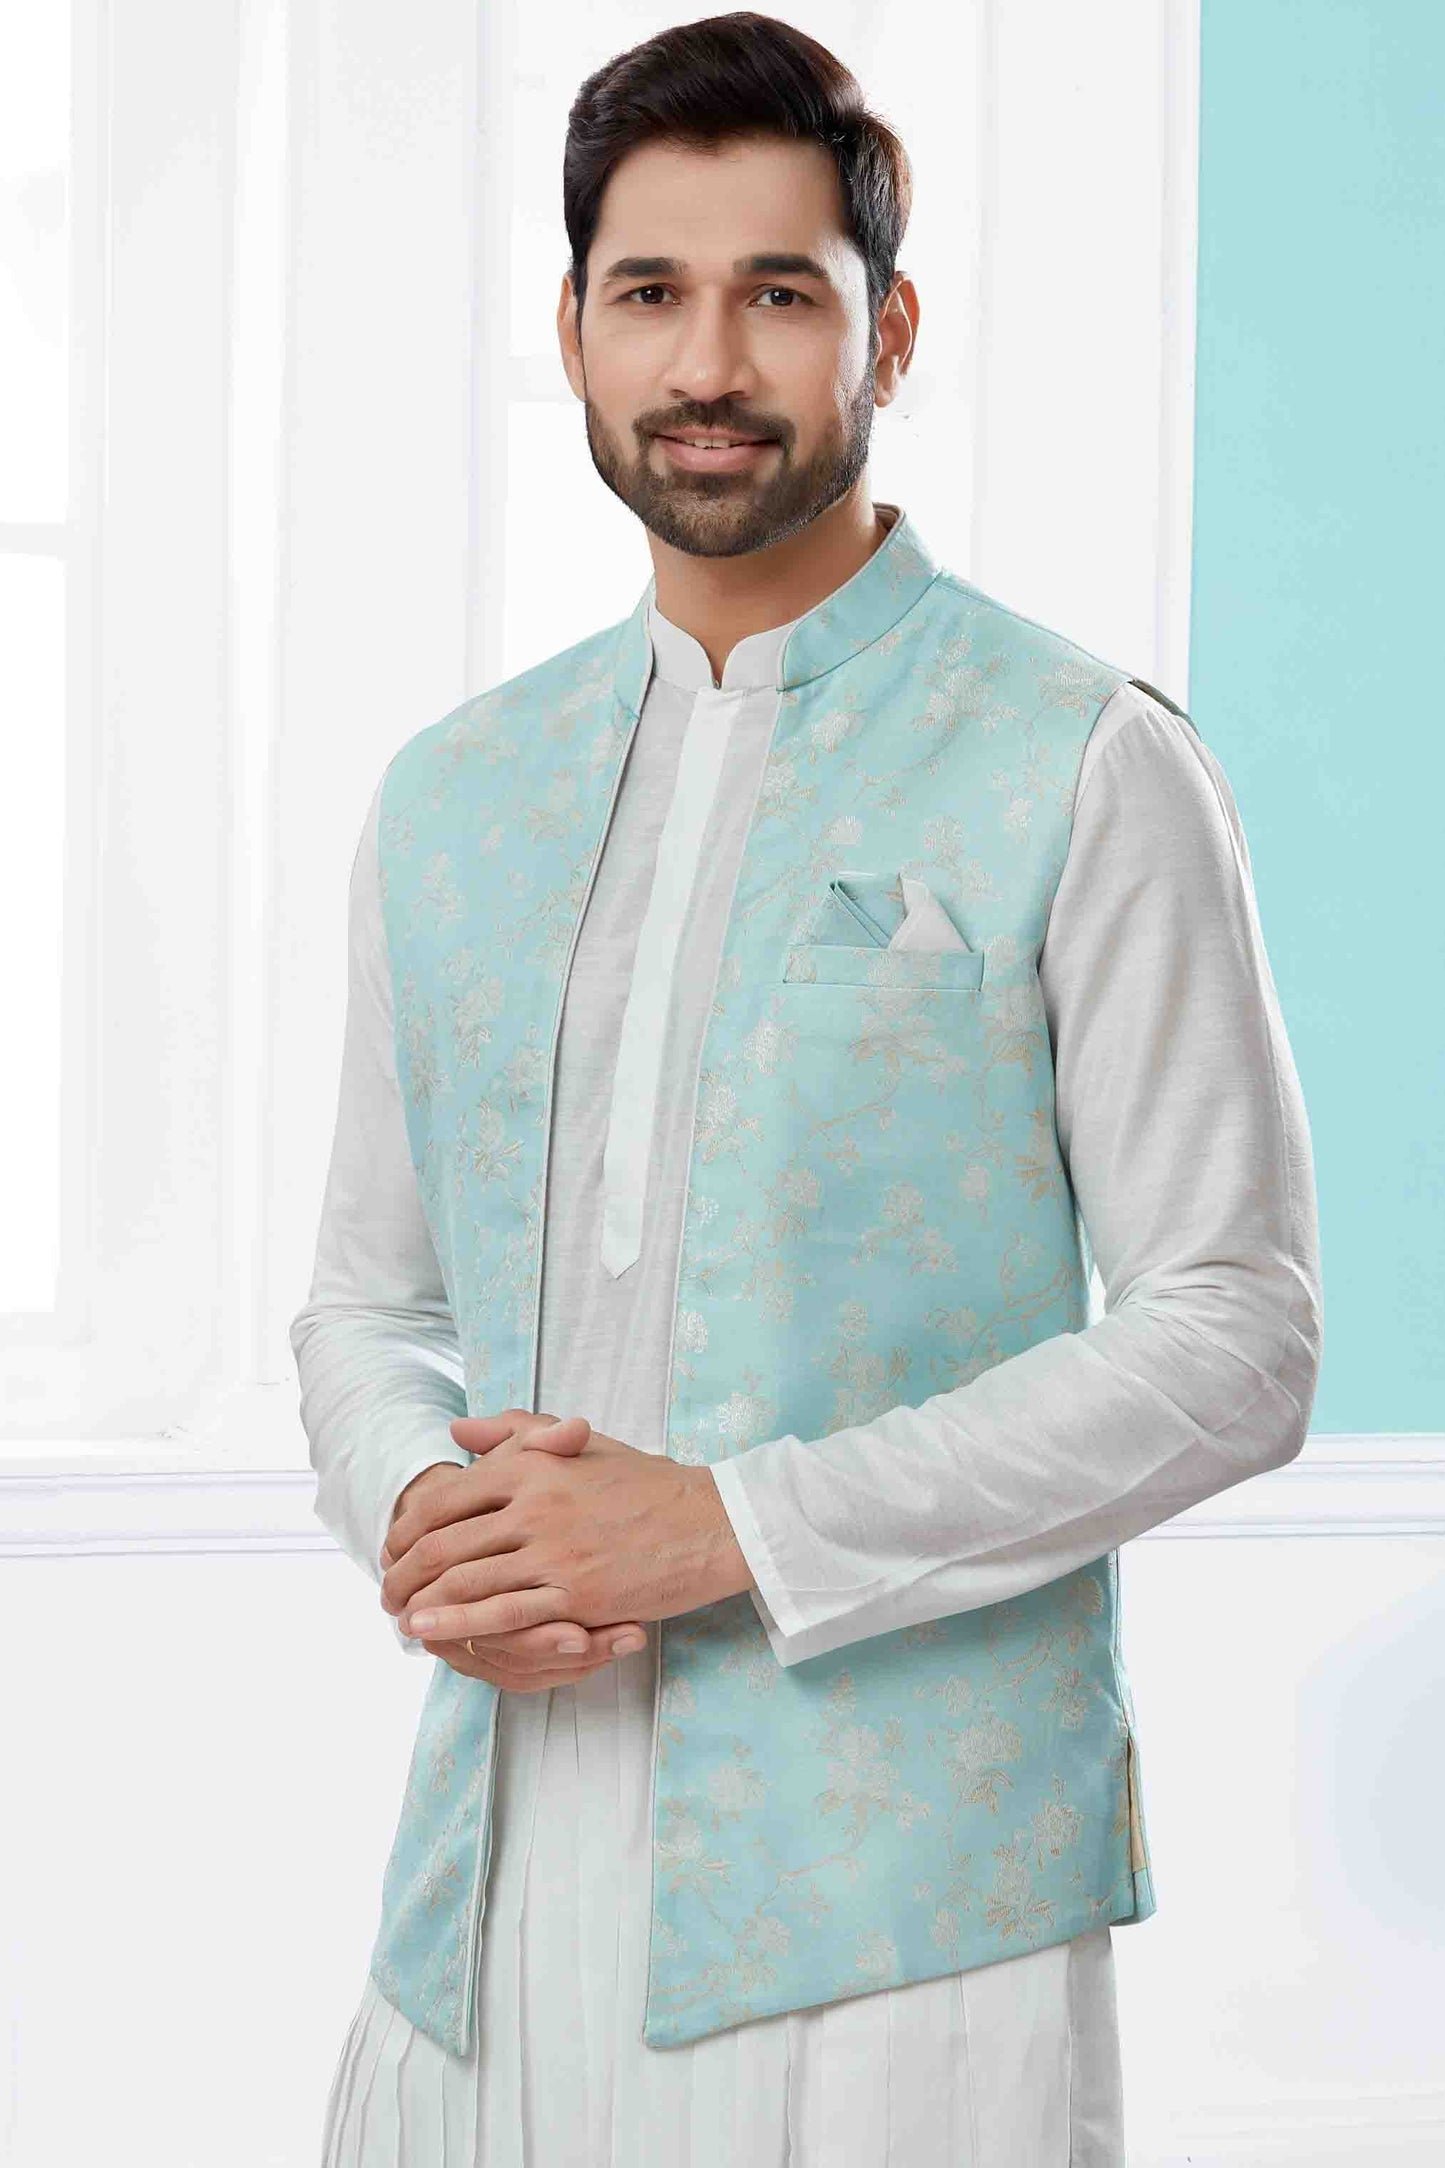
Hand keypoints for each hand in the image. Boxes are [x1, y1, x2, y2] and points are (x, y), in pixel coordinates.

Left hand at [378, 1405, 753, 1647]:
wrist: (710, 1522)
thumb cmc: (646, 1483)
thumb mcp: (579, 1445)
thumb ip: (516, 1433)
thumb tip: (458, 1430)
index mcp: (532, 1466)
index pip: (448, 1497)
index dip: (410, 1526)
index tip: (394, 1546)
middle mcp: (536, 1504)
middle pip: (445, 1543)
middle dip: (405, 1570)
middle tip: (385, 1589)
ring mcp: (555, 1550)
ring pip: (466, 1580)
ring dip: (422, 1602)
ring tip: (398, 1617)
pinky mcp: (577, 1592)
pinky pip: (505, 1612)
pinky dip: (460, 1623)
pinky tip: (432, 1632)